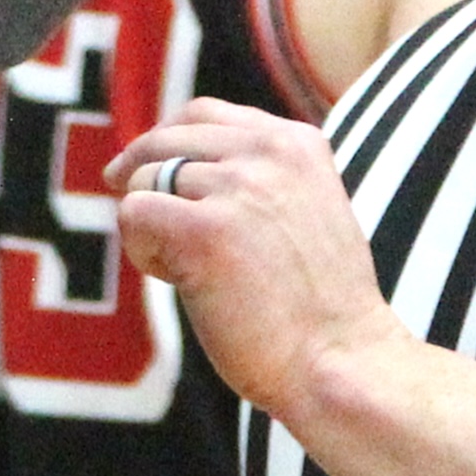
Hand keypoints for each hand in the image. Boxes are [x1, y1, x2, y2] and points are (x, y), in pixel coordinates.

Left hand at [111, 99, 397, 425]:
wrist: (340, 362)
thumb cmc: (321, 309)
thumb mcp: (308, 211)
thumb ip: (264, 179)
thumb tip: (183, 165)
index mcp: (298, 143)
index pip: (204, 114)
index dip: (167, 141)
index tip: (146, 168)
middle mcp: (268, 152)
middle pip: (167, 139)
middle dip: (142, 174)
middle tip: (135, 211)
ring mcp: (237, 188)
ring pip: (146, 179)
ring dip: (154, 227)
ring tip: (191, 273)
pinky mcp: (203, 231)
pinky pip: (134, 214)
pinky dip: (142, 251)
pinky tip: (176, 281)